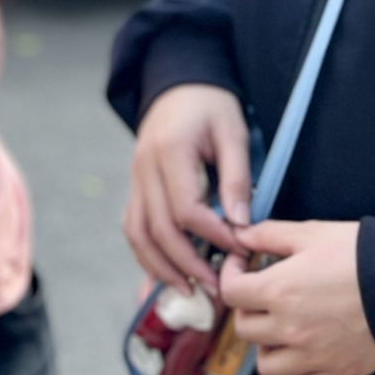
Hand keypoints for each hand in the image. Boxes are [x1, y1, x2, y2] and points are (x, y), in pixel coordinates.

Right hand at [124, 83, 250, 290]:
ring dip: (161, 267)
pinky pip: (134, 226)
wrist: (178, 84)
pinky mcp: (135, 186)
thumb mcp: (232, 132)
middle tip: (216, 288)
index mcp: (170, 151)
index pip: (187, 209)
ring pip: (138, 234)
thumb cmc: (210, 105)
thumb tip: (240, 223)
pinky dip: (147, 254)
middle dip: (187, 264)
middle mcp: (144, 168)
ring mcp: (135, 178)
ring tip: (189, 290)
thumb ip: (235, 177)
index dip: (214, 235)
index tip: (240, 249)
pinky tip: (168, 272)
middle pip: (158, 229)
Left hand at [221, 220, 374, 374]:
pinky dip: (302, 374)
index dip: (231, 273)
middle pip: (244, 329)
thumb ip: (270, 234)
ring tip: (282, 328)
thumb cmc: (362, 253)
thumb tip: (242, 236)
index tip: (244, 263)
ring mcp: (314, 357)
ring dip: (268, 348)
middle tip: (264, 293)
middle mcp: (290, 329)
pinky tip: (310, 352)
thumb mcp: (313, 232)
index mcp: (279, 291)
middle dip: (248, 308)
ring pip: (268, 367)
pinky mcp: (340, 373)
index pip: (231, 292)